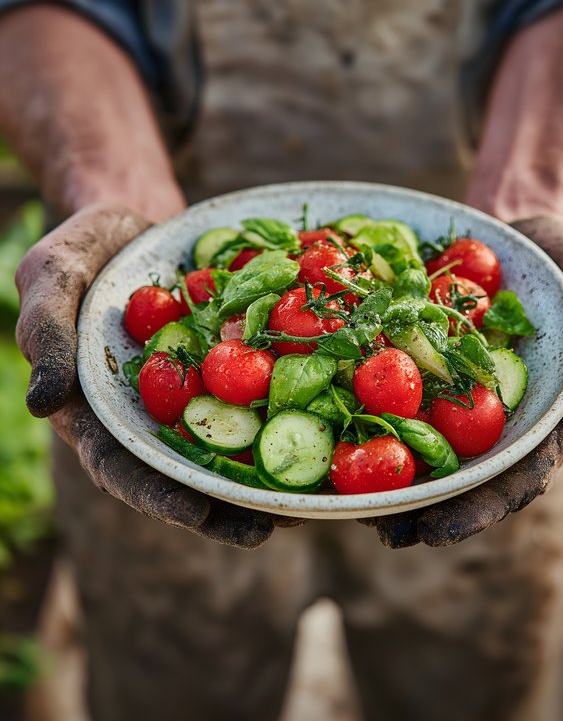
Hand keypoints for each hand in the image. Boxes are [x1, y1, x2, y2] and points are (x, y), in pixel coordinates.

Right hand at [16, 205, 278, 547]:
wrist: (144, 224)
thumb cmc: (89, 254)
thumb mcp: (54, 278)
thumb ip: (47, 333)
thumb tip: (43, 403)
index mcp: (105, 412)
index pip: (123, 467)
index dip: (156, 495)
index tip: (194, 514)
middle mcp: (156, 416)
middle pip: (187, 473)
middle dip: (224, 506)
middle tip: (266, 528)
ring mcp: (200, 397)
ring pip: (233, 447)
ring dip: (266, 479)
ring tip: (307, 504)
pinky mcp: (236, 372)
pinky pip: (266, 397)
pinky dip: (292, 416)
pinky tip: (329, 431)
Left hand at [366, 215, 562, 547]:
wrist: (518, 232)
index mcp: (534, 419)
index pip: (510, 476)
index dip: (476, 508)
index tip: (438, 532)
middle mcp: (488, 416)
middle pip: (456, 474)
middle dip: (422, 508)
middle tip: (385, 533)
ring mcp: (448, 391)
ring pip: (416, 441)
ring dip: (385, 474)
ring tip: (347, 504)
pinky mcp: (416, 361)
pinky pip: (386, 387)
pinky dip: (362, 409)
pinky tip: (330, 424)